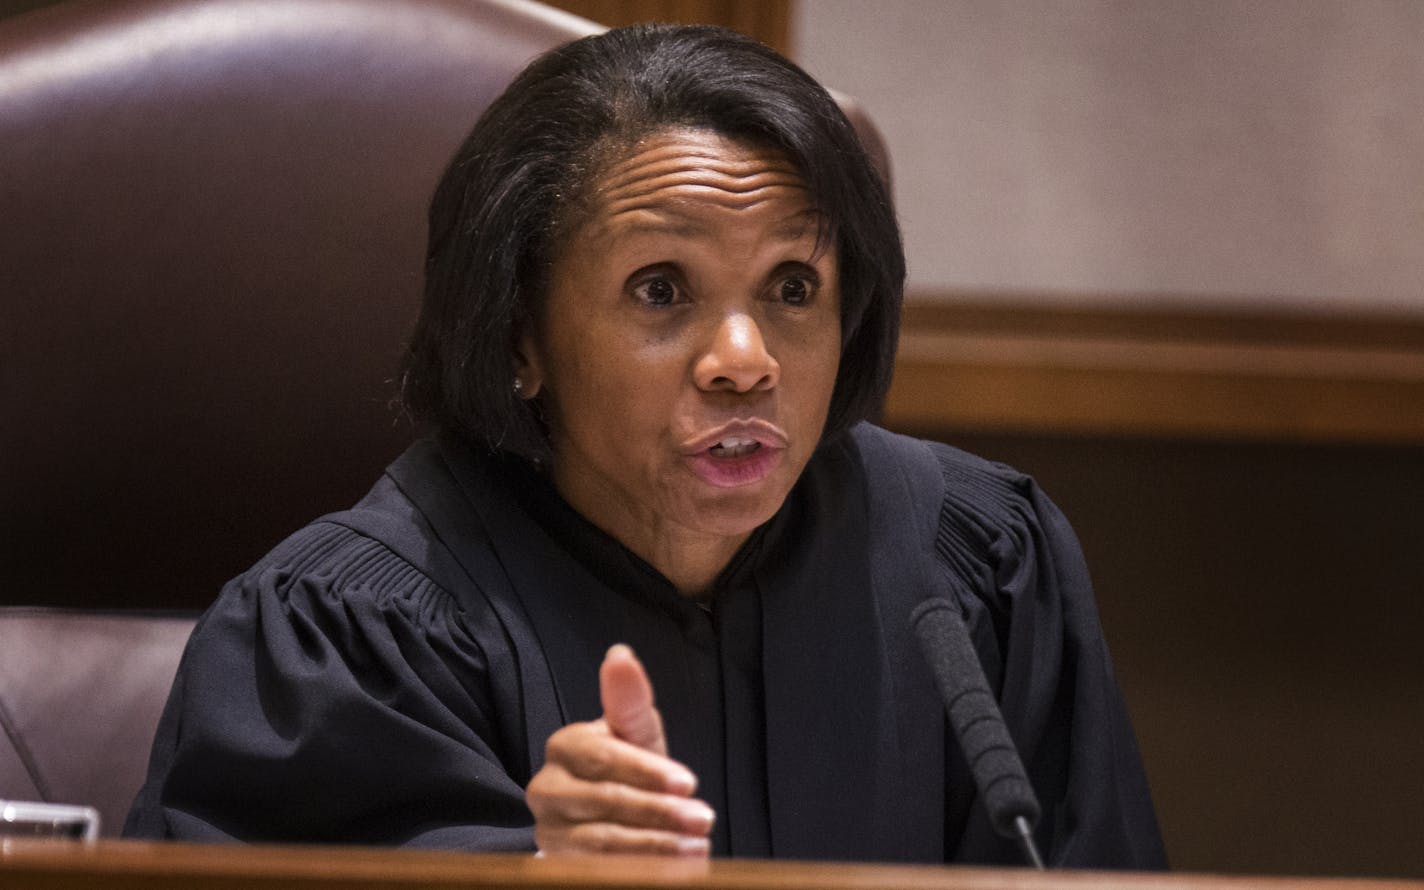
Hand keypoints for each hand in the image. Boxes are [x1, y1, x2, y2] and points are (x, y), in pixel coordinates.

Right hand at [526, 644, 714, 855]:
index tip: (690, 783)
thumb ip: (629, 700)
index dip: (648, 771)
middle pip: (605, 799)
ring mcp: (548, 830)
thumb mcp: (634, 734)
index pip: (604, 757)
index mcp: (564, 747)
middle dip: (659, 811)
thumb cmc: (629, 768)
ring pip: (602, 840)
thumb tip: (620, 654)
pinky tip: (676, 867)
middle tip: (704, 819)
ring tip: (696, 846)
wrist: (611, 820)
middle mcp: (545, 789)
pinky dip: (640, 868)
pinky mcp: (557, 864)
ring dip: (656, 845)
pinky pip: (597, 870)